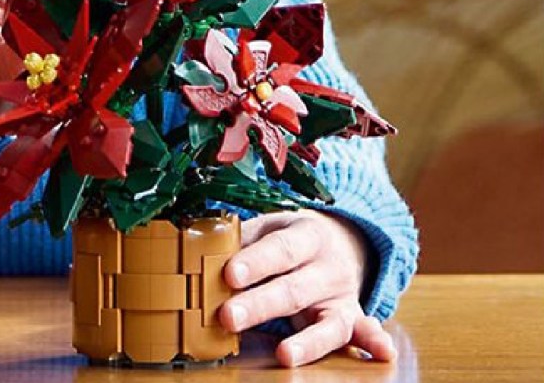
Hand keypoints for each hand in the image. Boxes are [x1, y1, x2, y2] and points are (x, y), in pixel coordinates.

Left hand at [219, 210, 397, 366]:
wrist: (342, 239)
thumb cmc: (290, 238)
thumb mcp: (269, 227)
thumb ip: (240, 241)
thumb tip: (199, 254)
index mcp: (306, 235)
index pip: (279, 248)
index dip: (255, 262)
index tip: (229, 274)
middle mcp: (328, 266)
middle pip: (294, 289)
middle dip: (261, 305)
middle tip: (228, 316)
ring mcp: (342, 295)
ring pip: (328, 321)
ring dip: (307, 341)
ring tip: (285, 355)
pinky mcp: (352, 317)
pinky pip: (363, 331)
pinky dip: (374, 341)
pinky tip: (381, 354)